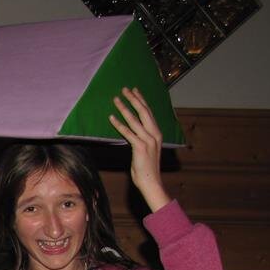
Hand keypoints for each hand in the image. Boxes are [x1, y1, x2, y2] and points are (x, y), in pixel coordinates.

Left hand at [108, 87, 171, 211]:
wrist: (151, 181)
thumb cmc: (146, 167)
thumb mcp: (146, 149)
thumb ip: (142, 139)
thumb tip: (133, 132)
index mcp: (157, 133)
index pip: (149, 112)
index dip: (141, 100)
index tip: (135, 91)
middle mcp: (154, 134)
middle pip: (143, 111)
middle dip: (134, 99)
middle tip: (125, 89)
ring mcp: (148, 140)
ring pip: (135, 120)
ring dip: (124, 108)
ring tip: (116, 100)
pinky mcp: (140, 147)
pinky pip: (128, 132)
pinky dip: (119, 124)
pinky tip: (112, 117)